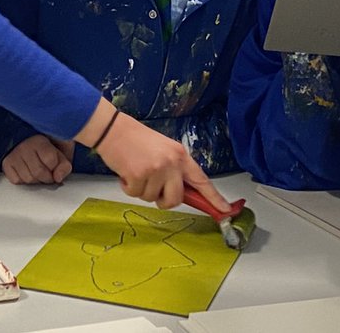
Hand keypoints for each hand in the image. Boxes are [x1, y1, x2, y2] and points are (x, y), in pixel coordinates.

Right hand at [1, 135, 73, 184]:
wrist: (30, 140)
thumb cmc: (47, 148)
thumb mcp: (61, 153)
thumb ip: (64, 166)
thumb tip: (58, 178)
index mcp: (40, 140)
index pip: (50, 160)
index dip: (56, 168)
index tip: (55, 166)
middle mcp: (25, 146)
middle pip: (38, 172)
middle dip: (47, 177)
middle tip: (48, 173)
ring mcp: (14, 155)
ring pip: (27, 179)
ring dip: (35, 180)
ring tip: (37, 172)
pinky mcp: (6, 163)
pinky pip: (16, 181)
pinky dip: (23, 180)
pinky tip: (27, 172)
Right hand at [89, 108, 230, 210]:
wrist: (113, 129)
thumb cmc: (137, 140)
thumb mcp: (164, 151)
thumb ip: (175, 170)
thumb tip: (182, 194)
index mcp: (181, 156)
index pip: (202, 180)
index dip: (214, 198)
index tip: (225, 211)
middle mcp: (171, 163)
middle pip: (175, 199)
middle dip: (164, 201)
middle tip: (152, 189)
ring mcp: (155, 170)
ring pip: (152, 199)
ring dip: (142, 190)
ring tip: (136, 171)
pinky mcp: (138, 175)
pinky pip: (135, 195)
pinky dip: (128, 187)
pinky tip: (126, 172)